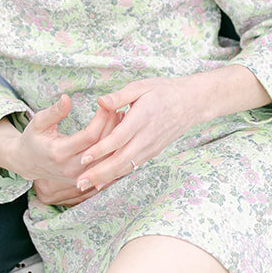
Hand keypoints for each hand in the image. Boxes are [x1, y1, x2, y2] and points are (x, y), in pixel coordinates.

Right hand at [30, 102, 122, 205]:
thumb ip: (54, 112)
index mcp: (59, 153)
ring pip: (106, 158)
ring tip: (122, 120)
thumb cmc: (33, 139)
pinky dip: (113, 150)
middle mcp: (71, 168)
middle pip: (101, 148)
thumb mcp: (38, 122)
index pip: (89, 136)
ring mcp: (79, 177)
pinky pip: (104, 165)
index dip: (101, 119)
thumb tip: (66, 98)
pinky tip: (118, 135)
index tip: (106, 105)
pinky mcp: (84, 180)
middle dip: (113, 127)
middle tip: (120, 109)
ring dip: (116, 139)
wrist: (28, 163)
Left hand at [75, 75, 206, 193]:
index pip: (119, 138)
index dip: (101, 149)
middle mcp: (147, 137)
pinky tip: (104, 181)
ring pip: (127, 167)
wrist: (191, 103)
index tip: (84, 157)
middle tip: (79, 181)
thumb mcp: (141, 86)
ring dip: (106, 178)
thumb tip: (99, 101)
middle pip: (121, 159)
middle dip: (100, 172)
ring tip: (86, 186)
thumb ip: (119, 96)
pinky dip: (118, 175)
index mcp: (142, 118)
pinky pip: (133, 166)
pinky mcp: (153, 152)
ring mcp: (151, 147)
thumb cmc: (163, 91)